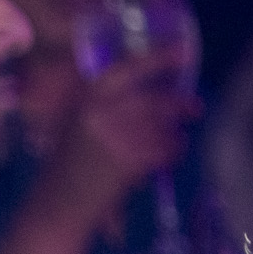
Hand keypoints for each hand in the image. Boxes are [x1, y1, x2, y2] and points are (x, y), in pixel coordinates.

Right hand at [47, 46, 199, 219]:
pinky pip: (163, 149)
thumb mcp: (77, 125)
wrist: (57, 203)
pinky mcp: (128, 161)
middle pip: (154, 99)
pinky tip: (168, 157)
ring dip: (174, 132)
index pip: (126, 70)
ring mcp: (114, 137)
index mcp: (85, 100)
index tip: (181, 50)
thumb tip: (154, 87)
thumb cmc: (67, 165)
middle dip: (180, 103)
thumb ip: (107, 105)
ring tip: (174, 139)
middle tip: (194, 107)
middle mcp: (99, 113)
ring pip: (162, 125)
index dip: (156, 58)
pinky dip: (171, 152)